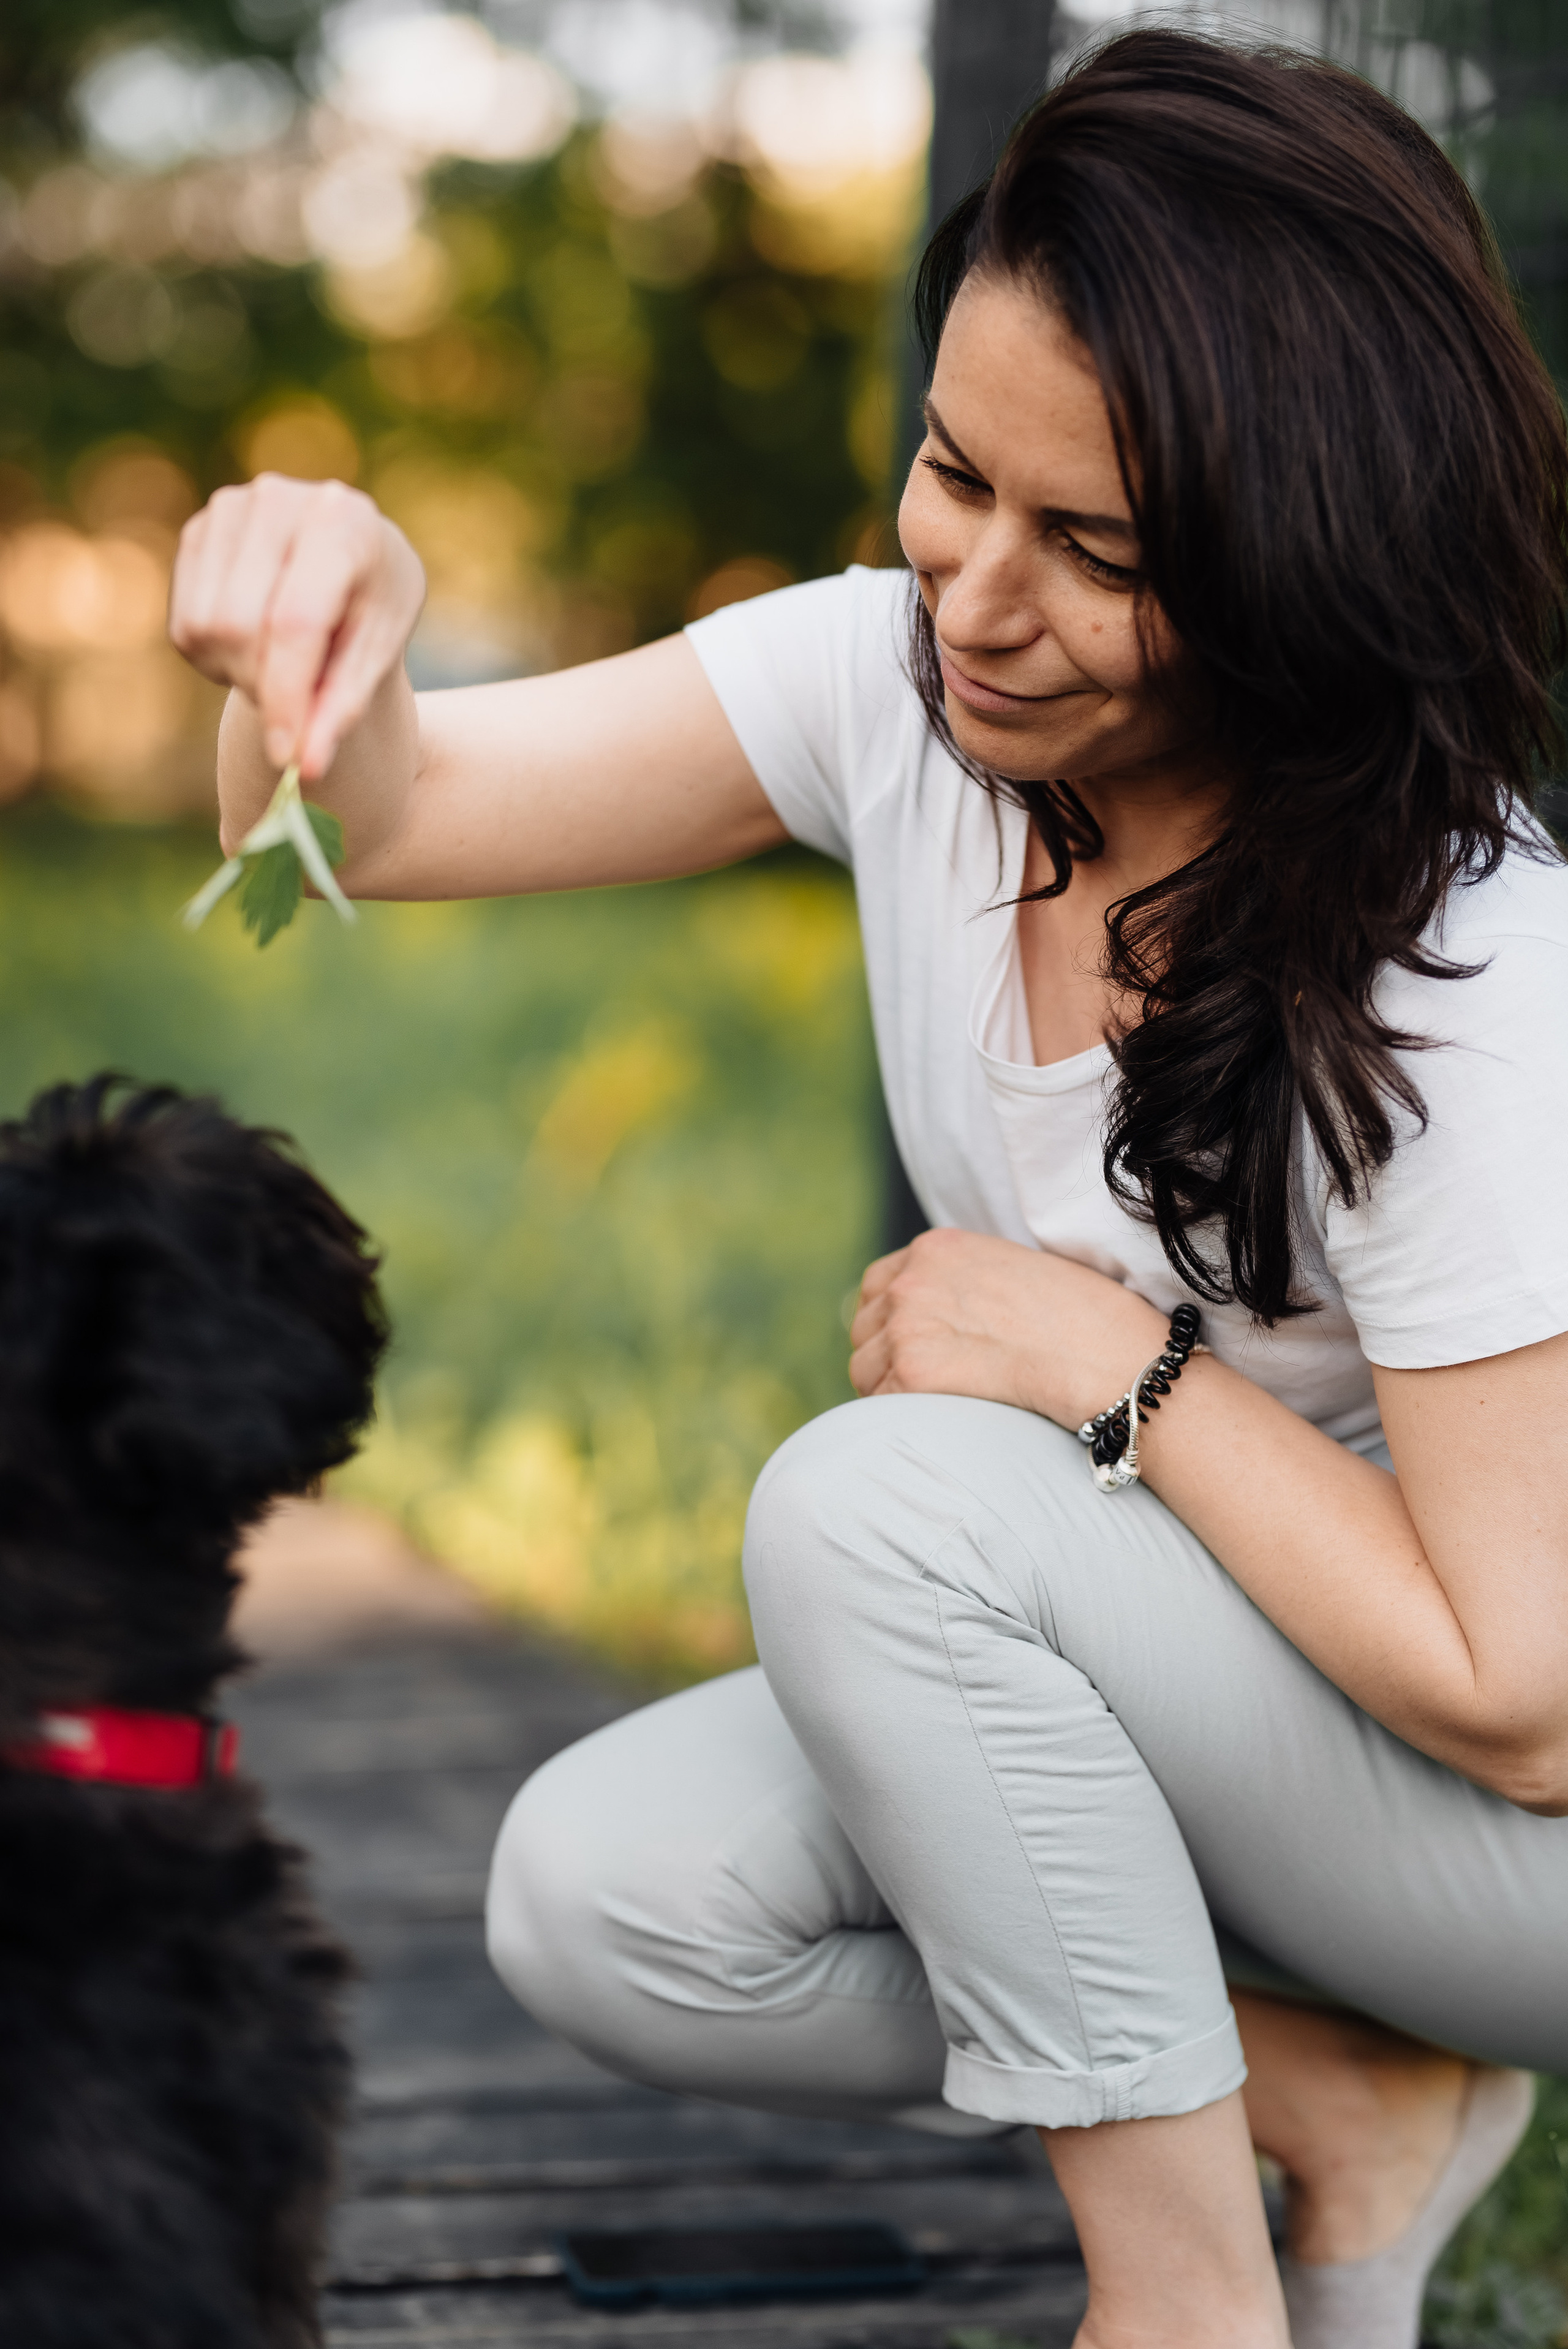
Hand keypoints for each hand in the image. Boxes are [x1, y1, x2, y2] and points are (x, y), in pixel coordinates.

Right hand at [169, 475, 425, 780]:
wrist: (352, 560)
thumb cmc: (373, 609)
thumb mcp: (376, 655)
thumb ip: (341, 709)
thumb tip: (304, 769)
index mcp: (344, 520)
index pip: (295, 621)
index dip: (286, 696)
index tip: (288, 757)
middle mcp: (279, 500)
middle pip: (239, 627)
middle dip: (265, 684)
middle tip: (300, 695)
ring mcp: (229, 509)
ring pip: (205, 628)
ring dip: (240, 671)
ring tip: (285, 660)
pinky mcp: (198, 530)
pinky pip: (185, 625)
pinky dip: (217, 657)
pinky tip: (255, 641)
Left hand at [848, 1227, 1166, 1428]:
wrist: (1108, 1356)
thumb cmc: (1083, 1320)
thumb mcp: (1013, 1271)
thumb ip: (965, 1284)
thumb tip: (942, 1320)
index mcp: (937, 1248)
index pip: (879, 1285)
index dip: (892, 1320)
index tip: (916, 1346)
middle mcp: (913, 1279)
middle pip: (864, 1327)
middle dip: (888, 1356)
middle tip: (929, 1384)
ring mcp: (908, 1324)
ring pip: (864, 1369)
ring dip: (890, 1390)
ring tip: (939, 1406)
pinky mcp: (913, 1372)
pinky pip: (880, 1405)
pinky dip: (903, 1418)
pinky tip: (942, 1421)